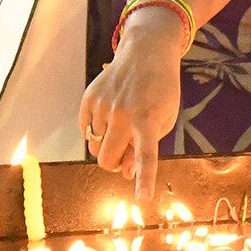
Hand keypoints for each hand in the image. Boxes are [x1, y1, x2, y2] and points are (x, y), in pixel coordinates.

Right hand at [78, 10, 184, 199]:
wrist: (147, 51)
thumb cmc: (161, 88)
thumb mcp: (165, 116)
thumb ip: (147, 145)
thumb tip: (126, 172)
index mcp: (147, 119)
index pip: (146, 155)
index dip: (144, 178)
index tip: (143, 199)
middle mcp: (122, 114)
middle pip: (107, 160)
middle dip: (115, 164)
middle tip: (126, 152)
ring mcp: (102, 106)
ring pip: (95, 147)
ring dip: (107, 145)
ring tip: (122, 125)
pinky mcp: (88, 99)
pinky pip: (85, 131)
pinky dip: (96, 131)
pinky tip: (110, 114)